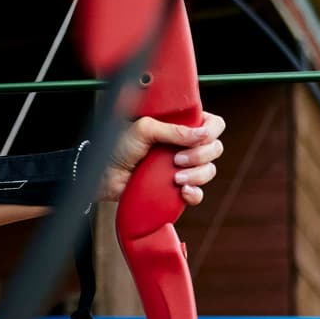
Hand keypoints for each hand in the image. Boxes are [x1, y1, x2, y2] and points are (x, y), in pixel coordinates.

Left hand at [99, 113, 225, 202]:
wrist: (104, 176)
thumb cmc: (119, 147)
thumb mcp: (144, 129)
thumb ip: (172, 130)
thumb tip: (201, 134)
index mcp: (181, 126)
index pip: (213, 124)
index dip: (211, 131)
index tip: (197, 138)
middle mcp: (186, 145)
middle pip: (215, 149)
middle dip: (201, 155)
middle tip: (177, 159)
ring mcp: (183, 167)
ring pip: (209, 171)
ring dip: (197, 175)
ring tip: (175, 177)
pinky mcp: (176, 188)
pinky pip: (197, 193)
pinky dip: (194, 193)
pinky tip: (182, 191)